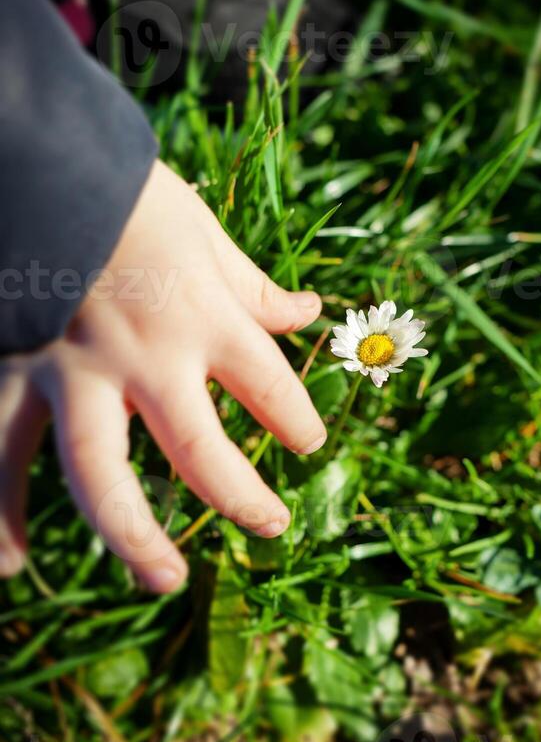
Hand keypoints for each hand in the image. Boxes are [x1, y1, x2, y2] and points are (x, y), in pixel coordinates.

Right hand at [0, 160, 326, 591]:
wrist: (37, 162)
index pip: (271, 388)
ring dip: (134, 538)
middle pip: (202, 454)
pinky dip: (0, 515)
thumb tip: (308, 314)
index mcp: (203, 316)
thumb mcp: (204, 232)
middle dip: (242, 499)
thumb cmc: (124, 191)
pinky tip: (9, 564)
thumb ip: (252, 287)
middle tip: (272, 526)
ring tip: (165, 579)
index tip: (308, 444)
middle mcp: (145, 357)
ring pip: (101, 477)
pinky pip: (2, 455)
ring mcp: (75, 374)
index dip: (298, 422)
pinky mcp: (15, 374)